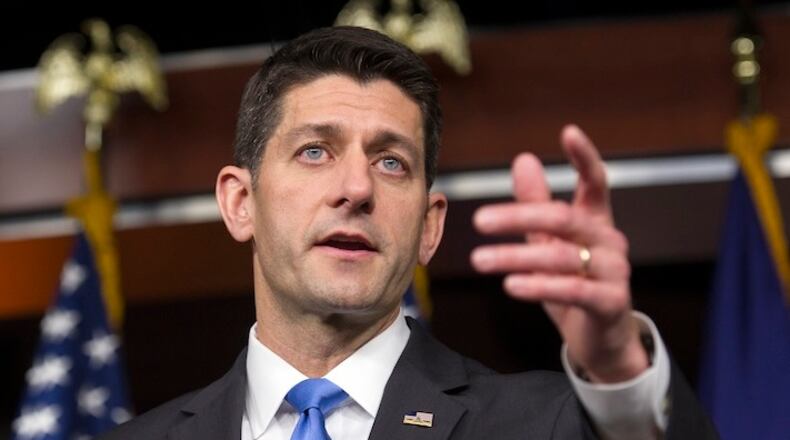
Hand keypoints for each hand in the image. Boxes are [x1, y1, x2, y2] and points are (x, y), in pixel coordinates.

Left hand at [470, 125, 648, 382]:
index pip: (596, 182)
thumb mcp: (551, 242)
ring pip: (562, 257)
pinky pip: (572, 290)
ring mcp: (614, 272)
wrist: (602, 339)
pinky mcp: (610, 303)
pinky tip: (510, 286)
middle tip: (479, 221)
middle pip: (563, 218)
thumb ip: (537, 204)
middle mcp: (608, 241)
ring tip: (479, 261)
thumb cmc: (575, 283)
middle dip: (519, 217)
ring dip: (515, 258)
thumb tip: (523, 159)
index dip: (585, 157)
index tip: (569, 131)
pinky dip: (539, 286)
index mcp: (596, 222)